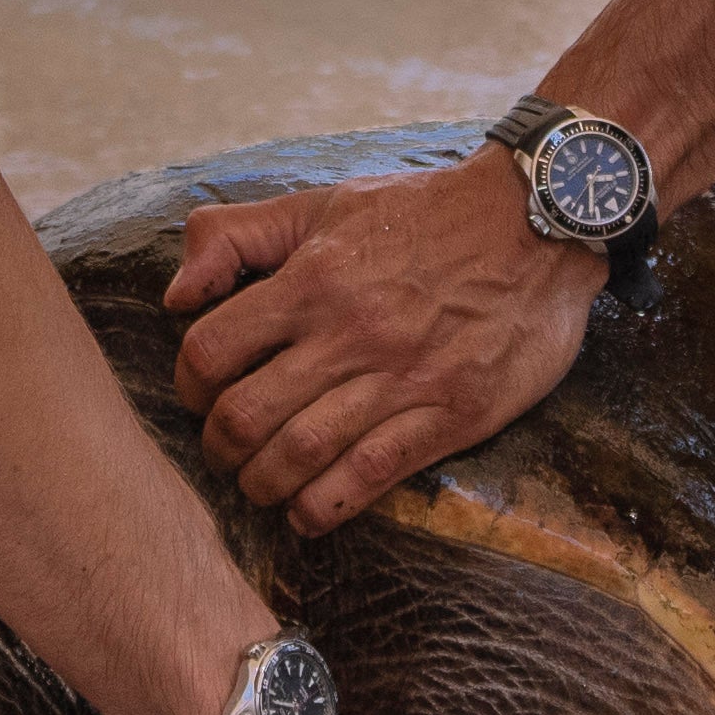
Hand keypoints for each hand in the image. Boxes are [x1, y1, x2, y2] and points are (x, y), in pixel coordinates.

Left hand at [169, 153, 605, 524]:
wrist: (538, 221)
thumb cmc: (424, 213)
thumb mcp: (324, 201)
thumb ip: (238, 234)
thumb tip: (177, 295)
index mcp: (312, 278)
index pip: (212, 349)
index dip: (189, 385)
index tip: (200, 396)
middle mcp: (350, 331)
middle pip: (247, 414)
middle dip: (220, 447)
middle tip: (224, 453)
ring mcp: (403, 377)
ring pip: (302, 452)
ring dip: (264, 483)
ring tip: (260, 485)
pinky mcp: (453, 412)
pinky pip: (373, 473)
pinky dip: (326, 505)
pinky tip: (308, 513)